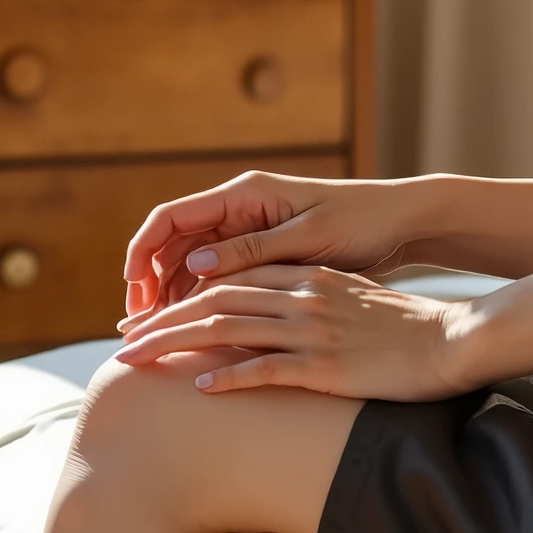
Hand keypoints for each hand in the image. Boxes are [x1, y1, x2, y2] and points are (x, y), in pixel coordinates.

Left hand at [112, 264, 487, 399]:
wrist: (453, 341)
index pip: (232, 281)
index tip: (150, 319)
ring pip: (228, 330)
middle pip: (217, 301)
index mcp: (310, 279)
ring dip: (175, 345)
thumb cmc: (407, 329)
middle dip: (163, 321)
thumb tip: (277, 321)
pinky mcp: (328, 365)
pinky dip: (229, 377)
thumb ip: (315, 303)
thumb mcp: (356, 302)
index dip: (184, 298)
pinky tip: (199, 389)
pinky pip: (267, 369)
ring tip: (137, 361)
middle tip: (124, 343)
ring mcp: (315, 330)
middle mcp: (305, 297)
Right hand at [121, 172, 420, 325]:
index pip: (171, 218)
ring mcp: (250, 233)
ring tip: (154, 338)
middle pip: (173, 246)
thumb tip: (196, 262)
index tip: (132, 291)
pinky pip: (218, 278)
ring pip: (191, 266)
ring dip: (170, 298)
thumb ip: (254, 249)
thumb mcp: (309, 235)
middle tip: (136, 328)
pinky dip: (200, 302)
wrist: (400, 223)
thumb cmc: (362, 220)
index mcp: (246, 194)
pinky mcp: (264, 256)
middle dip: (149, 284)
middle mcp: (241, 210)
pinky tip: (190, 333)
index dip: (142, 252)